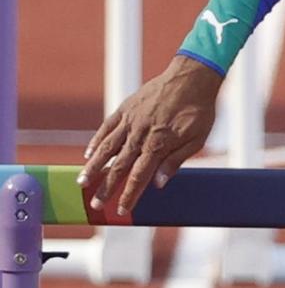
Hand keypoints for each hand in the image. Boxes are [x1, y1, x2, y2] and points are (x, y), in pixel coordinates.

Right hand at [79, 56, 221, 217]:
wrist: (192, 77)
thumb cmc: (199, 110)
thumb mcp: (197, 139)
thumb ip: (176, 161)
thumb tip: (159, 184)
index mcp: (159, 143)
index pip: (140, 175)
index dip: (129, 194)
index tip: (121, 210)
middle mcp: (141, 133)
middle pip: (119, 165)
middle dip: (106, 187)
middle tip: (95, 204)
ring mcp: (130, 120)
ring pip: (107, 147)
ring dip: (93, 167)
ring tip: (82, 182)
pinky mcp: (125, 108)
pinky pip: (106, 127)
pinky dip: (96, 141)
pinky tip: (89, 154)